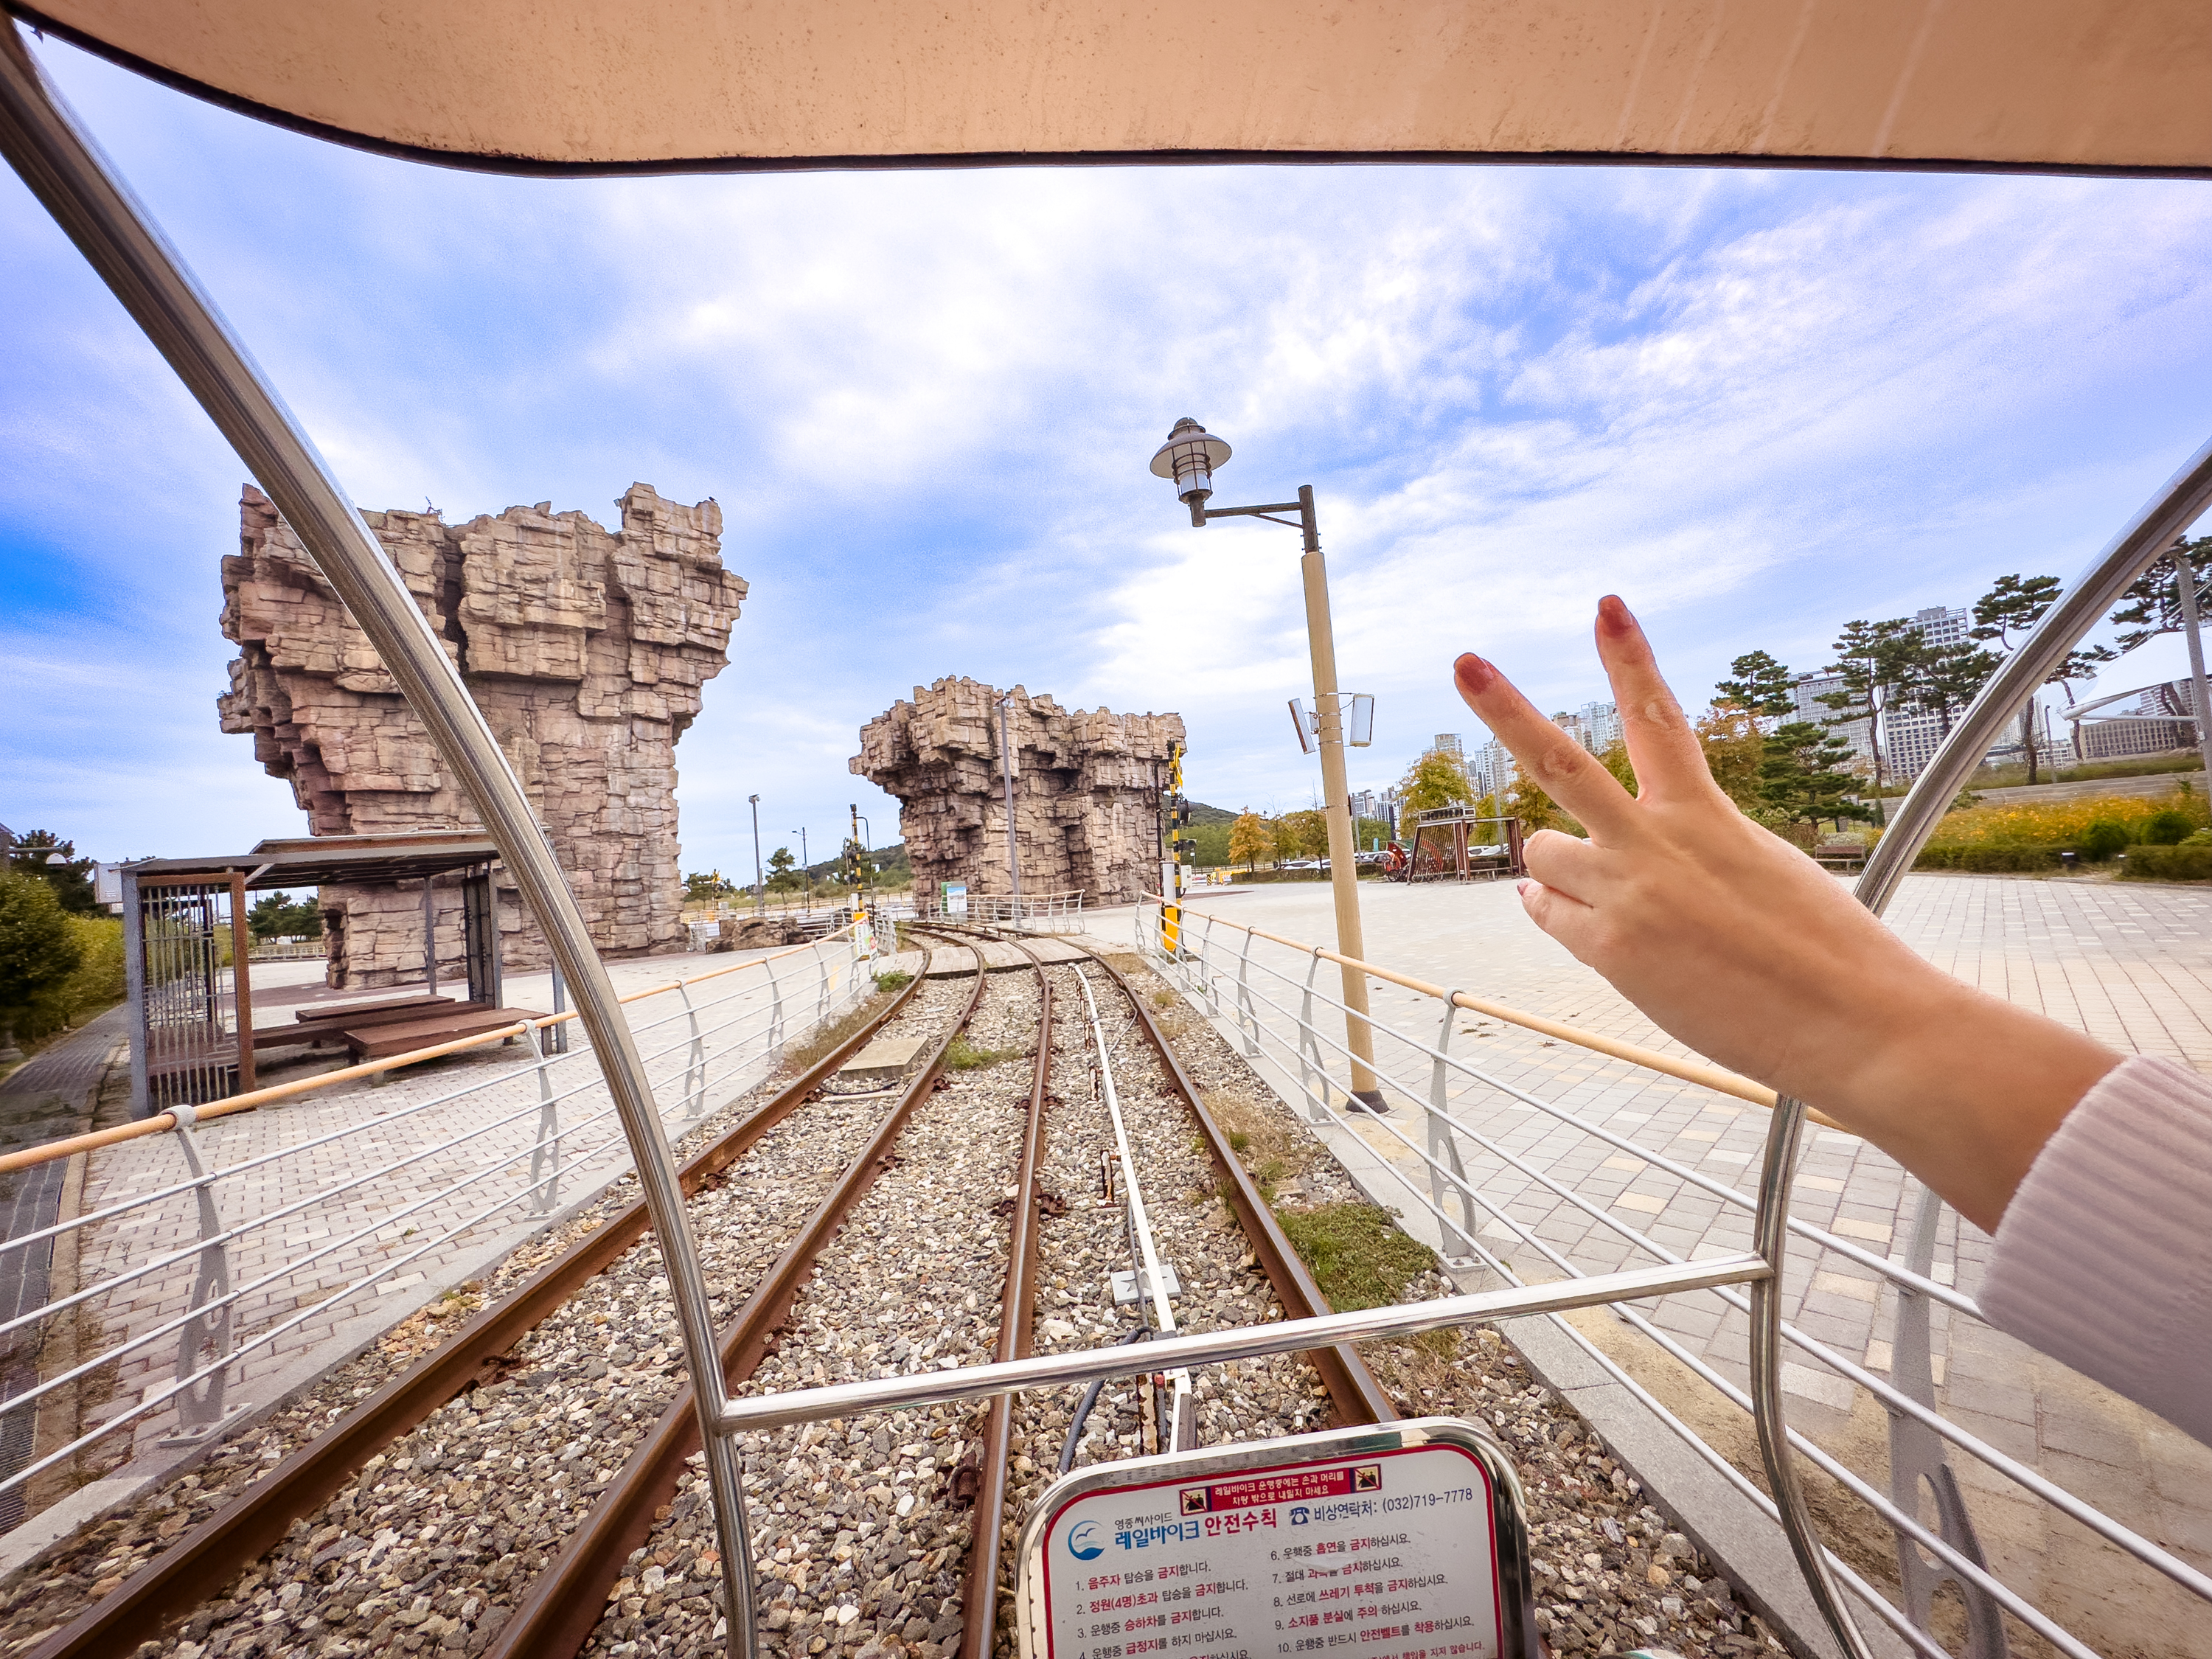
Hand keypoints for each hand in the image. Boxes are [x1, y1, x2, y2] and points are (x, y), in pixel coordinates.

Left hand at [1451, 596, 2116, 1232]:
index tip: (1606, 605)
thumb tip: (1593, 868)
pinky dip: (1558, 915)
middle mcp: (1657, 843)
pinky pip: (1548, 915)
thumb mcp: (1763, 874)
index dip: (1629, 658)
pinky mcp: (1611, 952)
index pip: (1660, 718)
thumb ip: (1685, 855)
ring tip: (1619, 901)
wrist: (1862, 1024)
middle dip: (1506, 707)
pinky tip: (1604, 935)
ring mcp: (1627, 896)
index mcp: (1708, 814)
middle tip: (1464, 660)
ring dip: (1560, 869)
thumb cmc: (1829, 956)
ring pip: (1545, 854)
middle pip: (1560, 762)